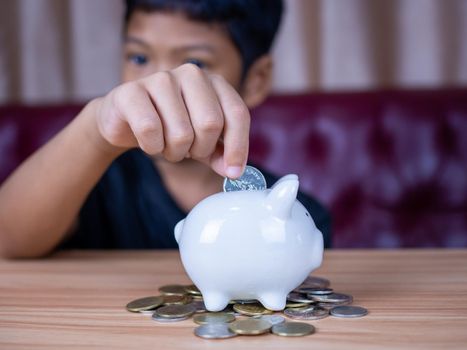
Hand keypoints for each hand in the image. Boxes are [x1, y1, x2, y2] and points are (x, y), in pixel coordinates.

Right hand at [94, 64, 249, 177]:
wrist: (126, 120)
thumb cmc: (170, 128)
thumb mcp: (202, 142)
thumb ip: (221, 154)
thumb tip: (234, 171)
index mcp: (215, 83)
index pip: (237, 114)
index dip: (238, 146)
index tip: (234, 172)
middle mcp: (192, 74)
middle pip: (210, 124)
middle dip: (200, 149)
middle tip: (188, 151)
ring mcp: (161, 78)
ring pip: (181, 133)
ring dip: (174, 151)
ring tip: (167, 144)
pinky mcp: (132, 90)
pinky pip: (150, 130)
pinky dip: (152, 147)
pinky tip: (149, 141)